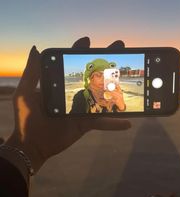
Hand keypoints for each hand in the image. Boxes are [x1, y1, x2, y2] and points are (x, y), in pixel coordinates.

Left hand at [5, 37, 130, 172]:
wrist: (32, 145)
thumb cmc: (26, 119)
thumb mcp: (25, 93)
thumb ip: (32, 73)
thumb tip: (37, 49)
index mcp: (60, 85)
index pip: (72, 65)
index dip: (79, 51)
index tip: (87, 41)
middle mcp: (74, 95)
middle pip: (92, 76)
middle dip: (105, 62)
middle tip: (118, 48)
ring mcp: (82, 109)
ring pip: (102, 97)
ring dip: (116, 89)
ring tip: (126, 80)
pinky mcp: (86, 123)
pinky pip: (102, 122)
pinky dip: (114, 124)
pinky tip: (128, 122)